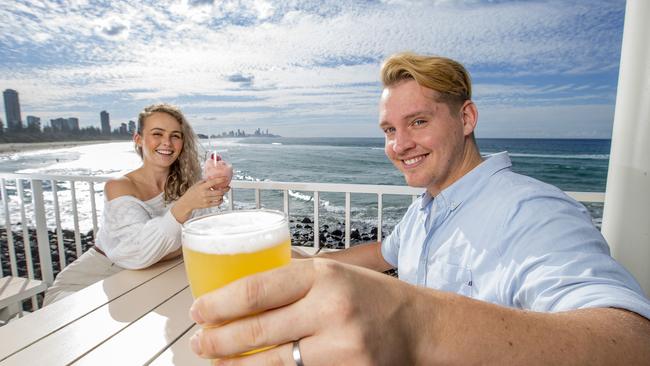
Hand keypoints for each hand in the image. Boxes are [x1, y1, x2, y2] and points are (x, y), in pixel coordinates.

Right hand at [171, 177, 228, 222]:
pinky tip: (220, 198)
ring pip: (219, 197)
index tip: (226, 178)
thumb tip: (214, 176)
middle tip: (227, 187)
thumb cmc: (192, 192)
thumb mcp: (197, 184)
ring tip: (222, 193)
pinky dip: (220, 200)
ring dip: (222, 194)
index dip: (221, 180)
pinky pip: (217, 203)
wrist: (187, 202)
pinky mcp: (207, 205)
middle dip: (225, 189)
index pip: (213, 182)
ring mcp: (206, 200)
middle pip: (219, 191)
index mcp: (202, 187)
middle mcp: (204, 193)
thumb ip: (205, 181)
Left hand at [188, 258, 417, 364]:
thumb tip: (247, 279)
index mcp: (323, 275)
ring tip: (217, 359)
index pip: (257, 290)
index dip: (219, 304)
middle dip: (219, 340)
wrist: (419, 327)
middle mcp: (331, 308)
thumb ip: (295, 276)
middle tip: (199, 341)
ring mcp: (341, 346)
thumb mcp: (336, 272)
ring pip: (272, 363)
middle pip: (257, 330)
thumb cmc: (373, 296)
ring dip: (236, 364)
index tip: (199, 310)